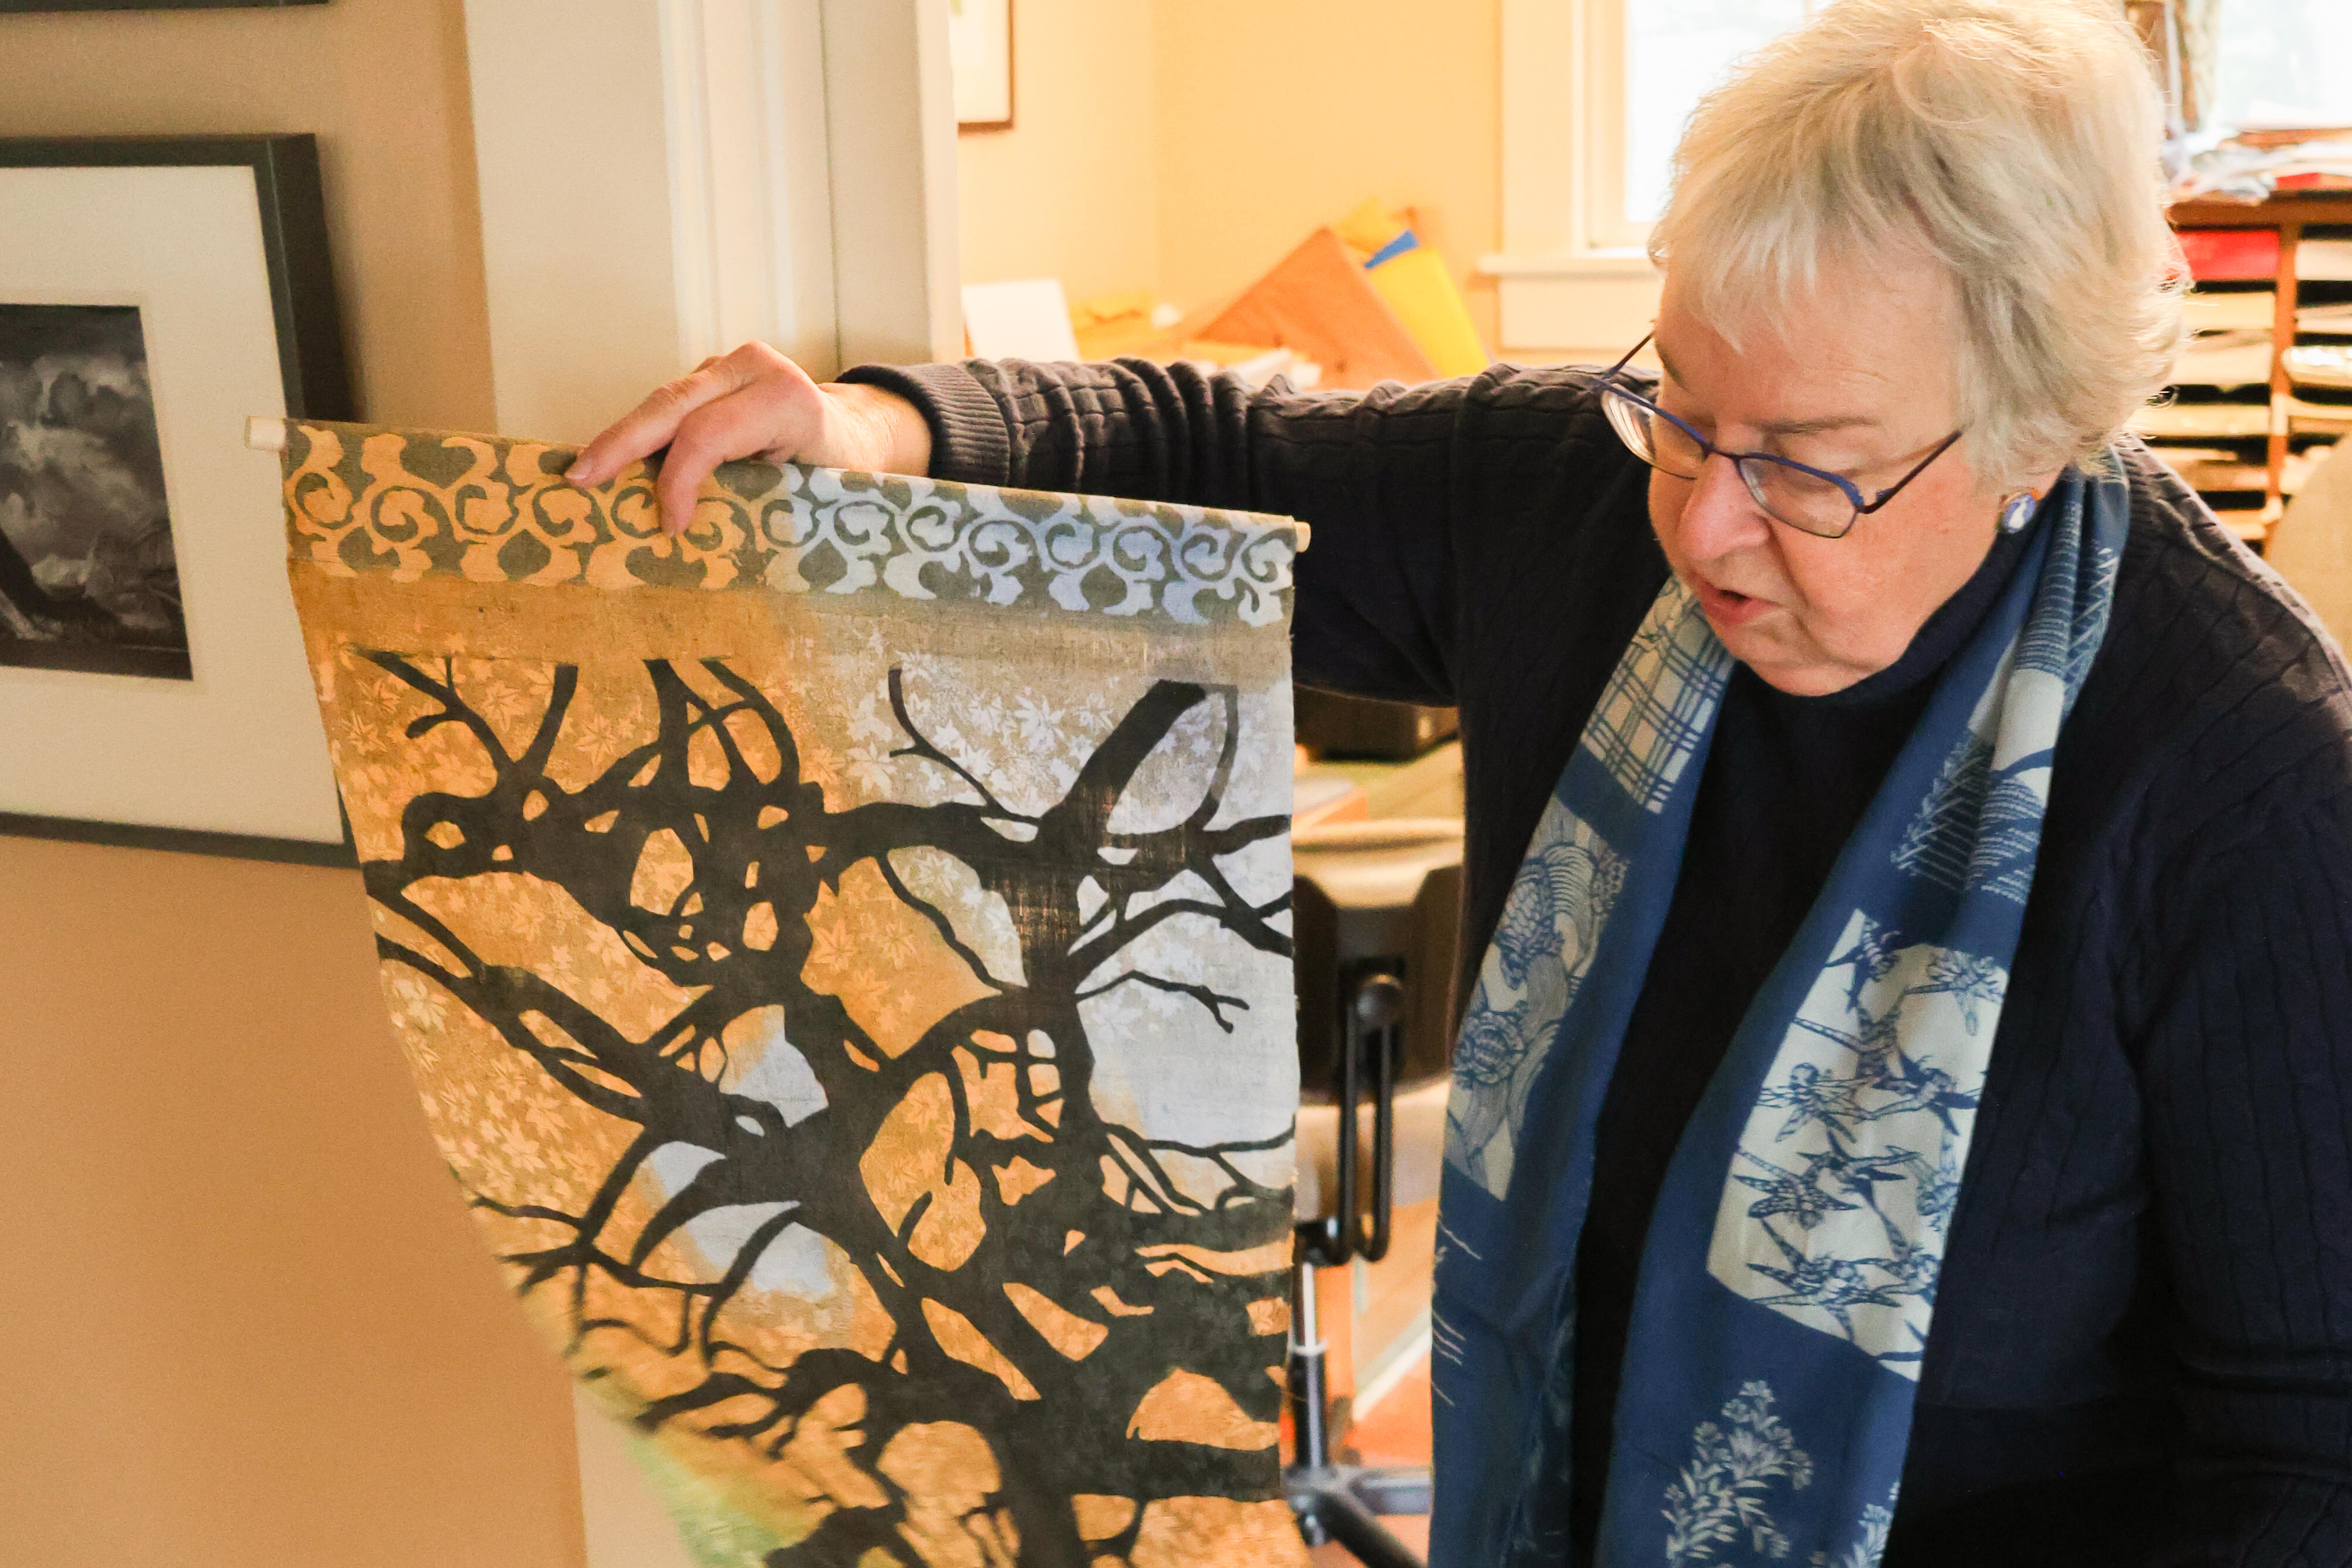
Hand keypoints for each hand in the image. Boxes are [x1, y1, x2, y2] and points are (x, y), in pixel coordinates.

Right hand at [564, 341, 932, 535]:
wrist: (858, 435)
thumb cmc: (840, 474)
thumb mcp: (814, 494)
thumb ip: (760, 505)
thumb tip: (695, 542)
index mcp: (788, 399)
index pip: (710, 435)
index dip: (679, 481)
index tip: (670, 526)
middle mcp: (756, 368)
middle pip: (672, 405)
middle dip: (621, 442)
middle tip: (579, 479)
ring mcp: (730, 366)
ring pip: (663, 402)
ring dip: (622, 439)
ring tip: (584, 471)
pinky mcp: (713, 375)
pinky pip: (670, 406)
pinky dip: (641, 434)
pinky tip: (611, 460)